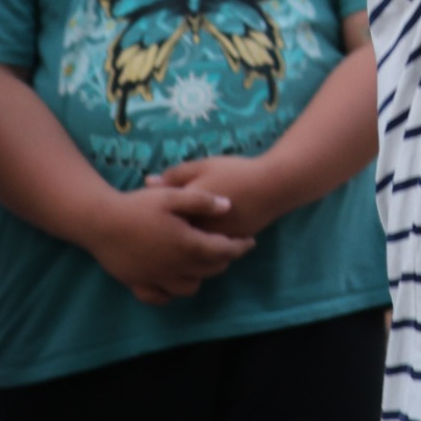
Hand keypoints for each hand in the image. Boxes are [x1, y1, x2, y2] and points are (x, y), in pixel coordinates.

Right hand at [82, 184, 256, 305]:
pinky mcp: (137, 284)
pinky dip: (170, 292)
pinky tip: (173, 280)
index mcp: (187, 244)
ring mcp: (156, 278)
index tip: (250, 242)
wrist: (99, 222)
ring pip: (188, 288)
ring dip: (200, 277)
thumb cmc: (138, 205)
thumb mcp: (171, 195)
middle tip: (227, 248)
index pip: (223, 251)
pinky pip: (160, 297)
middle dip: (223, 260)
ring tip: (201, 262)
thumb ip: (202, 201)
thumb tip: (228, 206)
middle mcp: (175, 267)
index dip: (240, 247)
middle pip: (209, 270)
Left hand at [153, 153, 298, 240]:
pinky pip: (203, 254)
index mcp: (187, 210)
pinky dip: (195, 249)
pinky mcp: (222, 249)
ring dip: (177, 244)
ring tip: (173, 233)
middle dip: (161, 232)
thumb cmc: (235, 173)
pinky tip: (194, 238)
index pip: (157, 217)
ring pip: (185, 250)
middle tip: (156, 223)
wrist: (272, 187)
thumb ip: (175, 175)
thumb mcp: (203, 166)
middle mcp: (196, 231)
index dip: (150, 213)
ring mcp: (211, 243)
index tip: (148, 207)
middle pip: (169, 236)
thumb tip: (147, 182)